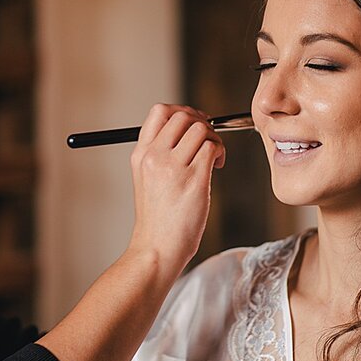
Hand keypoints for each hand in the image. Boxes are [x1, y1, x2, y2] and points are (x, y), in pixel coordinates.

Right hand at [127, 104, 225, 275]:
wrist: (156, 248)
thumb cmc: (157, 219)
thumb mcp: (146, 178)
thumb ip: (160, 153)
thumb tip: (188, 131)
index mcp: (141, 154)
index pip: (159, 111)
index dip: (182, 111)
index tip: (193, 123)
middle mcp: (154, 157)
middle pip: (182, 116)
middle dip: (201, 122)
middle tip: (208, 139)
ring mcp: (173, 168)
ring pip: (200, 130)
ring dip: (213, 138)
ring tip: (213, 157)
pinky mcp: (194, 181)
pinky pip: (212, 149)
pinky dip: (220, 152)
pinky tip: (217, 166)